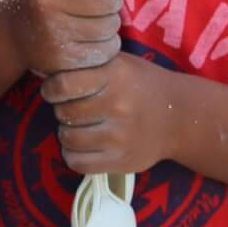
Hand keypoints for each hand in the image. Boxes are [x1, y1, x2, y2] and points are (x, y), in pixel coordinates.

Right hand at [1, 0, 149, 75]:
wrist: (10, 29)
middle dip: (113, 2)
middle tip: (99, 5)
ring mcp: (51, 30)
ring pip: (110, 28)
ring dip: (110, 27)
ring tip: (90, 23)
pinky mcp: (59, 59)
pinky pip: (105, 52)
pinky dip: (105, 48)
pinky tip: (88, 41)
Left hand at [41, 52, 178, 175]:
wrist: (180, 117)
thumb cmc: (141, 85)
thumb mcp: (120, 63)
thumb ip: (89, 65)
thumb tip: (47, 69)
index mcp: (115, 75)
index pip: (63, 84)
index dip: (51, 89)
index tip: (53, 90)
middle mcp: (118, 105)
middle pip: (64, 112)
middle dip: (61, 110)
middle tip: (72, 109)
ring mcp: (121, 136)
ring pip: (68, 138)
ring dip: (66, 133)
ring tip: (77, 127)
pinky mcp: (122, 161)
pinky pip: (78, 163)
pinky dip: (73, 155)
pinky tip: (82, 146)